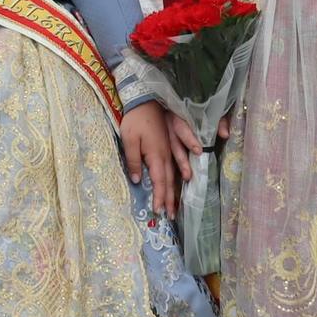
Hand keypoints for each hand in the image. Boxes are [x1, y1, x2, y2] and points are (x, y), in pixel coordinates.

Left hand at [121, 105, 177, 219]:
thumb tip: (135, 180)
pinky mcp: (171, 142)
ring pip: (175, 173)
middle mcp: (166, 155)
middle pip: (169, 181)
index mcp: (156, 156)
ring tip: (179, 203)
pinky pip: (179, 160)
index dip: (159, 197)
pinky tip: (186, 176)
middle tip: (171, 216)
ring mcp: (171, 148)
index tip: (159, 211)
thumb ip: (133, 160)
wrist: (146, 99)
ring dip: (177, 189)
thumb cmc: (135, 120)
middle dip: (170, 200)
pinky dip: (183, 170)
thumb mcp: (129, 140)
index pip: (158, 182)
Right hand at [164, 112, 231, 182]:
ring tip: (187, 177)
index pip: (182, 128)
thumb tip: (225, 135)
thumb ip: (219, 121)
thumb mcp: (212, 110)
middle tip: (188, 174)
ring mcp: (166, 133)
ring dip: (179, 164)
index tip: (198, 151)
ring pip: (170, 150)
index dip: (189, 140)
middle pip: (174, 143)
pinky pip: (169, 152)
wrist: (185, 98)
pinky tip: (179, 174)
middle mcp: (170, 125)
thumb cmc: (200, 107)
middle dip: (181, 160)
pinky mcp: (166, 139)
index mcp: (179, 115)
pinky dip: (174, 164)